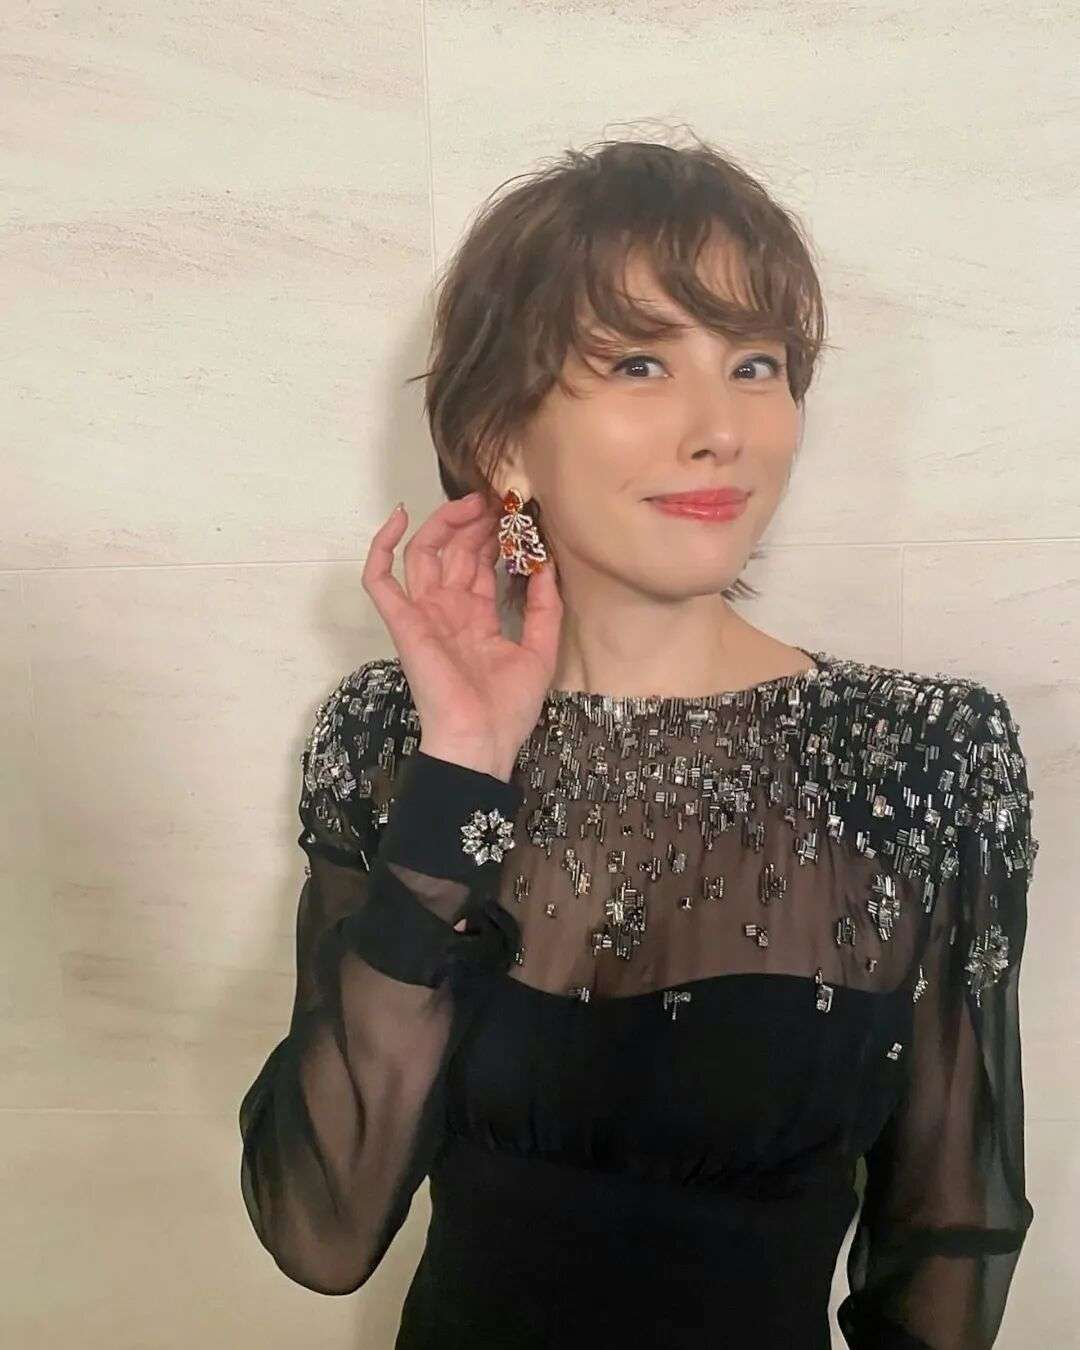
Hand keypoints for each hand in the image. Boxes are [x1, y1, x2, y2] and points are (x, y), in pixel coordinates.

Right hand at [361, 491, 563, 779]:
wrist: (481, 742)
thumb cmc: (508, 709)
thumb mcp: (540, 651)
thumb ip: (545, 608)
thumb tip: (547, 564)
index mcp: (475, 617)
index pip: (479, 563)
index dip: (494, 536)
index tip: (517, 514)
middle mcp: (447, 610)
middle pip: (453, 551)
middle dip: (475, 522)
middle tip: (499, 502)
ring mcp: (423, 614)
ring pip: (422, 552)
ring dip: (443, 523)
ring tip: (472, 502)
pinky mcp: (403, 622)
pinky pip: (379, 579)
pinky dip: (382, 546)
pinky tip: (400, 517)